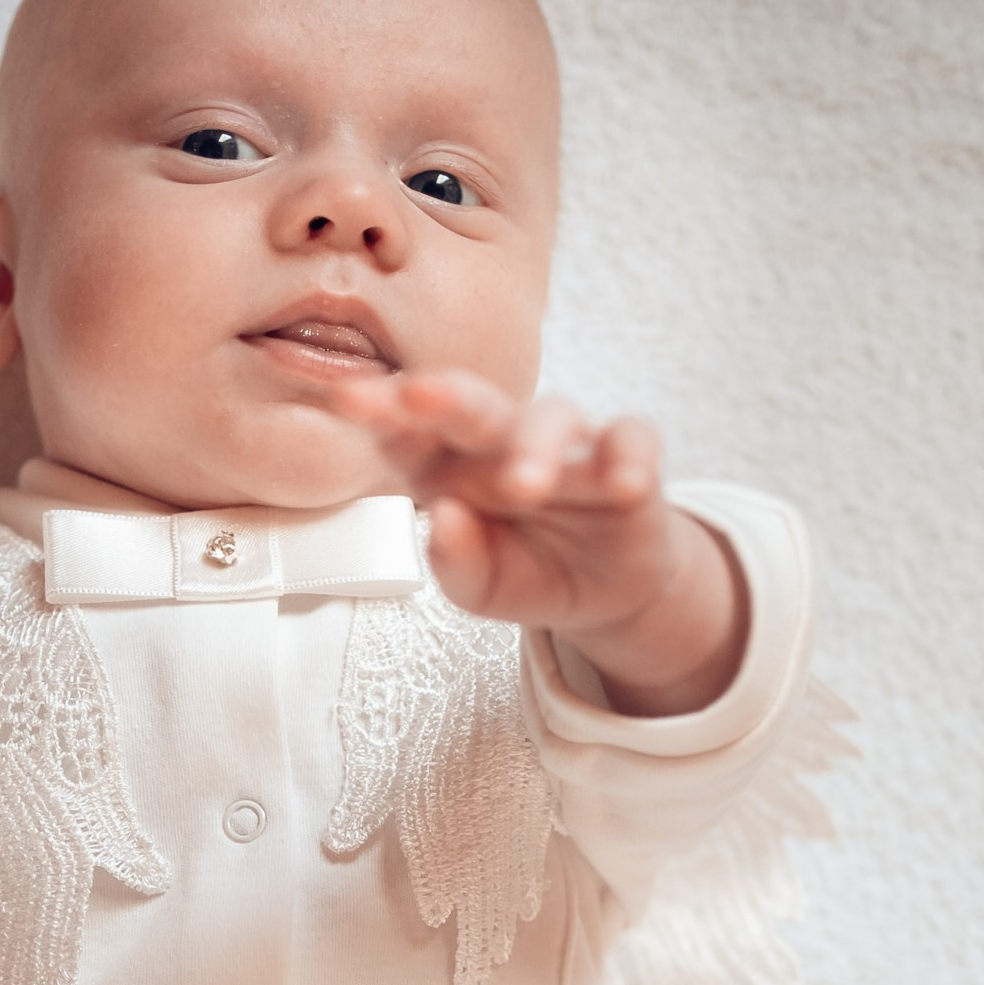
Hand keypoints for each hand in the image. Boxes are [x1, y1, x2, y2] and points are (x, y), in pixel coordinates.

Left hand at [329, 370, 746, 716]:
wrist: (602, 589)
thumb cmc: (526, 569)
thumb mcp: (480, 588)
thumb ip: (455, 563)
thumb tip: (443, 520)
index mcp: (447, 465)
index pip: (409, 432)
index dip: (383, 413)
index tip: (350, 401)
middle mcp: (502, 440)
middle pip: (473, 407)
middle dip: (446, 397)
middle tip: (420, 396)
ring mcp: (567, 442)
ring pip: (550, 418)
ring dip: (536, 446)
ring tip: (525, 485)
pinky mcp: (626, 456)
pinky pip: (632, 439)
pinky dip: (630, 457)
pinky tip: (625, 483)